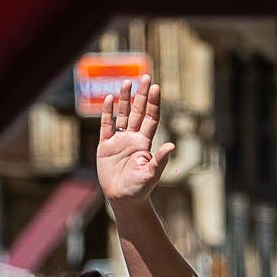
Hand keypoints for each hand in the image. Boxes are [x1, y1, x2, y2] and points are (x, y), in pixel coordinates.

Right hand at [96, 83, 175, 203]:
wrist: (123, 200)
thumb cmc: (139, 190)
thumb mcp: (151, 174)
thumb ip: (160, 160)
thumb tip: (171, 145)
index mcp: (144, 143)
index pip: (150, 118)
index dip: (153, 103)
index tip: (155, 87)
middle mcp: (133, 139)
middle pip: (137, 111)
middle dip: (141, 95)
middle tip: (145, 76)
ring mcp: (119, 141)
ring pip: (121, 115)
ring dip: (124, 99)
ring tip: (126, 82)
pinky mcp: (105, 147)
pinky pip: (106, 126)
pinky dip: (107, 112)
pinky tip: (109, 99)